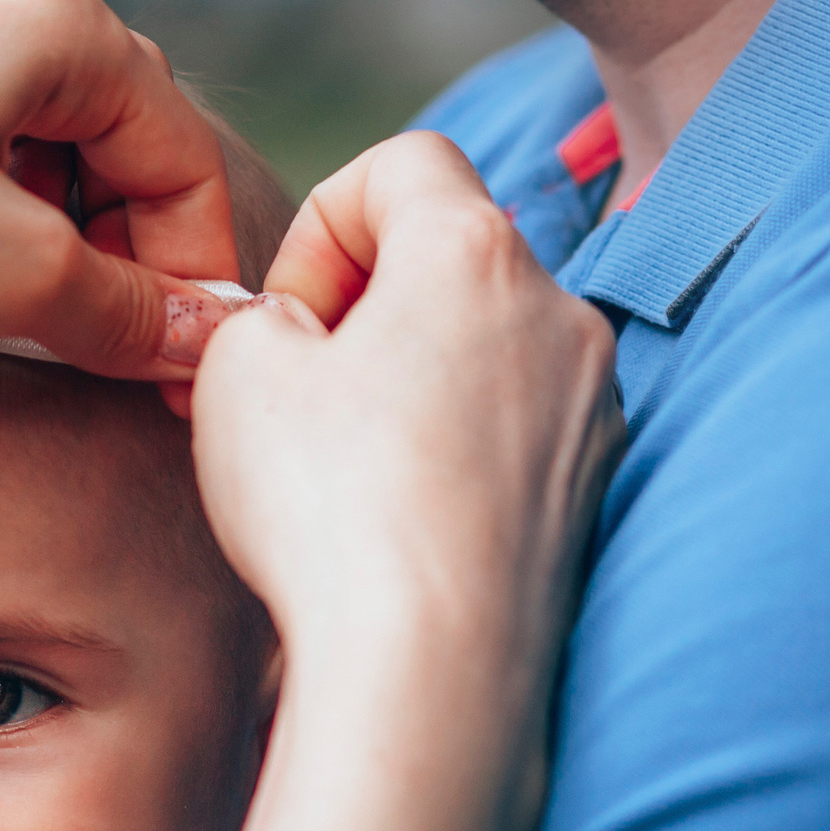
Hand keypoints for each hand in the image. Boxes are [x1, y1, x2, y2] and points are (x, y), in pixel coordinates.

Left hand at [0, 0, 239, 377]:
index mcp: (59, 18)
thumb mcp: (7, 276)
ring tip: (29, 322)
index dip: (193, 272)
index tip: (184, 363)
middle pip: (111, 137)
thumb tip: (204, 338)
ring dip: (48, 233)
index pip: (179, 153)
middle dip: (121, 251)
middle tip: (112, 353)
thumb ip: (124, 312)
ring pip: (28, 137)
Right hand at [194, 133, 623, 818]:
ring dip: (407, 380)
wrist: (428, 667)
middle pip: (447, 258)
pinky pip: (512, 427)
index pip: (401, 163)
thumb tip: (289, 329)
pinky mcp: (594, 486)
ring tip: (340, 466)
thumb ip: (254, 313)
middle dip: (362, 309)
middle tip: (293, 397)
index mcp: (474, 252)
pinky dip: (451, 447)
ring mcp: (592, 401)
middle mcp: (559, 309)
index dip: (320, 222)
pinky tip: (393, 517)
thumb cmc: (329, 509)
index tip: (283, 318)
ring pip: (482, 346)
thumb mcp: (235, 372)